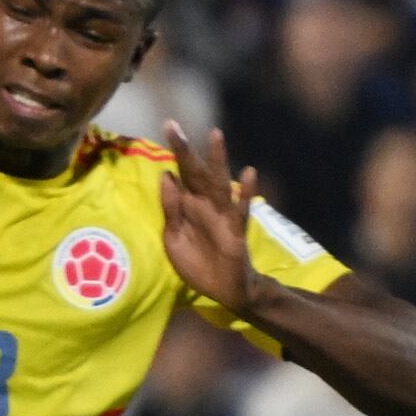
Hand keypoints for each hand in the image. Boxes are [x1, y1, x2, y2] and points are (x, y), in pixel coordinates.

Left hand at [156, 124, 262, 318]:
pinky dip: (245, 193)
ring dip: (217, 160)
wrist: (222, 290)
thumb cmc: (197, 263)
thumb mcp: (173, 237)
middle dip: (185, 150)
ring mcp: (222, 215)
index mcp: (188, 205)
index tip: (167, 126)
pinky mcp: (236, 231)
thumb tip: (166, 176)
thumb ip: (171, 208)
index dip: (174, 153)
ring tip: (215, 136)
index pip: (179, 173)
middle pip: (195, 172)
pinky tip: (248, 174)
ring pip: (219, 183)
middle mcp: (206, 204)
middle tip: (173, 126)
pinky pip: (241, 210)